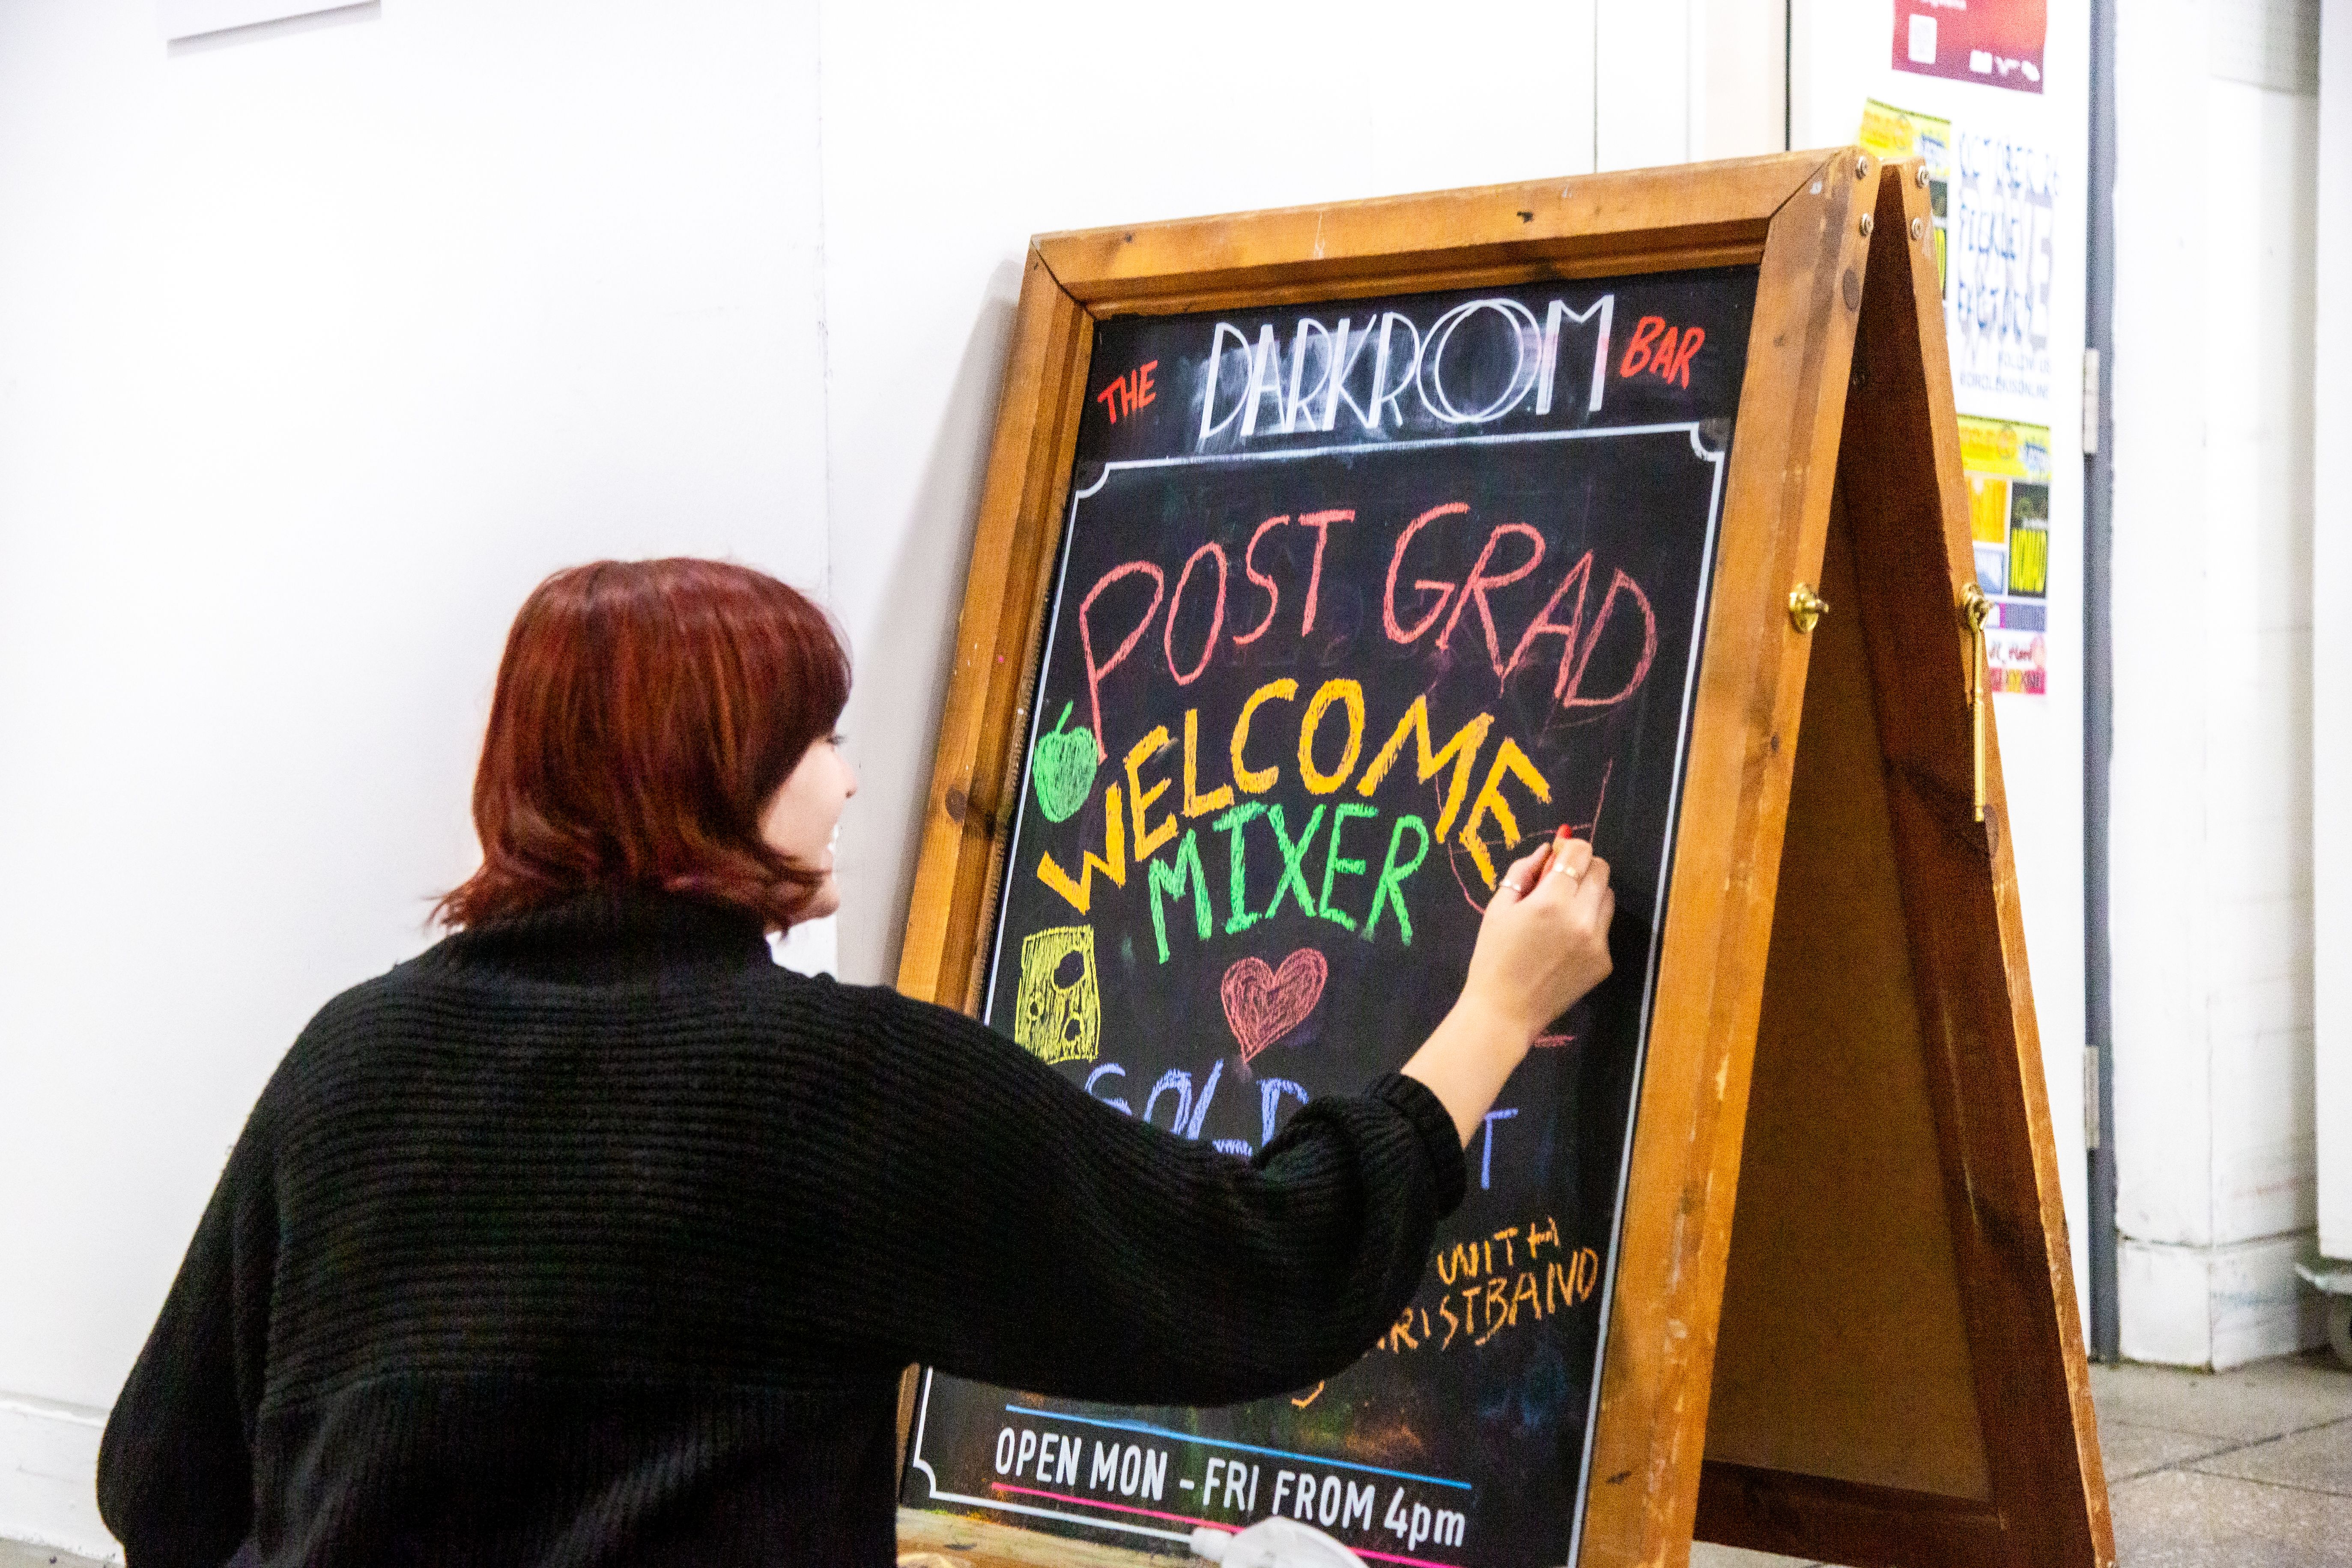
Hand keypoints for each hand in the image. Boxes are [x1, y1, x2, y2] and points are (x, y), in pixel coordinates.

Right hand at [1461, 834, 1614, 1040]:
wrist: (1505, 1011)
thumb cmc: (1493, 957)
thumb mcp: (1499, 908)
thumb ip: (1523, 872)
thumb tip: (1547, 850)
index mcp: (1551, 900)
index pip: (1580, 852)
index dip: (1569, 846)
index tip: (1558, 853)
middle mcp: (1581, 918)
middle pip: (1601, 870)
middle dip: (1583, 866)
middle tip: (1561, 879)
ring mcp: (1598, 942)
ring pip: (1608, 897)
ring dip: (1590, 893)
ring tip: (1563, 910)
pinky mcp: (1604, 962)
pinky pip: (1604, 928)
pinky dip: (1589, 924)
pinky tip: (1565, 941)